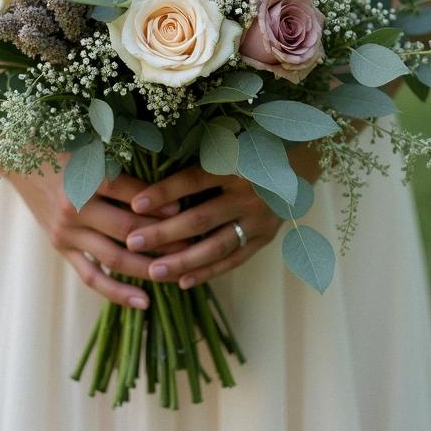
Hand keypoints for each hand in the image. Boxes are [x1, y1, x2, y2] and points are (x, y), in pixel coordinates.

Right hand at [6, 163, 180, 309]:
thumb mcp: (90, 148)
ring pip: (115, 258)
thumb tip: (166, 183)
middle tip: (193, 244)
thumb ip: (122, 164)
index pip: (130, 195)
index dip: (159, 204)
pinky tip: (144, 302)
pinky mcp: (62, 248)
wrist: (19, 159)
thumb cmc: (62, 146)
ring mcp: (67, 233)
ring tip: (178, 273)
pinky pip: (92, 276)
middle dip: (163, 239)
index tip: (185, 209)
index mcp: (85, 179)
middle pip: (128, 230)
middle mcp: (75, 209)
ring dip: (148, 268)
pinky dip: (118, 292)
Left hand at [124, 146, 321, 289]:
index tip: (134, 203)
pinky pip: (233, 260)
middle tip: (133, 242)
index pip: (193, 180)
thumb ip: (194, 163)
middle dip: (164, 233)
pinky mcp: (266, 238)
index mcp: (234, 165)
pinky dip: (208, 272)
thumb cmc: (247, 151)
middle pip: (200, 218)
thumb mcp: (225, 148)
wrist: (297, 163)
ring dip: (183, 261)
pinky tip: (182, 282)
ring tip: (153, 271)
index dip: (163, 192)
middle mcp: (248, 193)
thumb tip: (147, 179)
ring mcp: (259, 219)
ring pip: (216, 246)